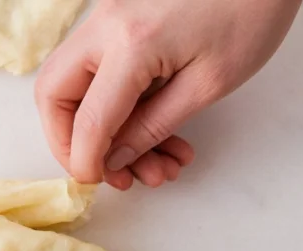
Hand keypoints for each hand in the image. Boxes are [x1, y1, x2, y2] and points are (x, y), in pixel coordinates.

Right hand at [35, 0, 300, 189]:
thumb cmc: (250, 11)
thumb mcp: (207, 83)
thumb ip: (153, 126)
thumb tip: (115, 159)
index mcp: (131, 43)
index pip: (88, 119)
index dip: (86, 160)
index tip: (97, 181)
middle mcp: (105, 26)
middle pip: (52, 94)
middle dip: (68, 140)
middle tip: (101, 168)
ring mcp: (106, 19)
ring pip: (68, 84)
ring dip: (97, 130)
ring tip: (150, 163)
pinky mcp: (115, 20)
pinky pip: (95, 71)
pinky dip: (113, 107)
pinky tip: (151, 134)